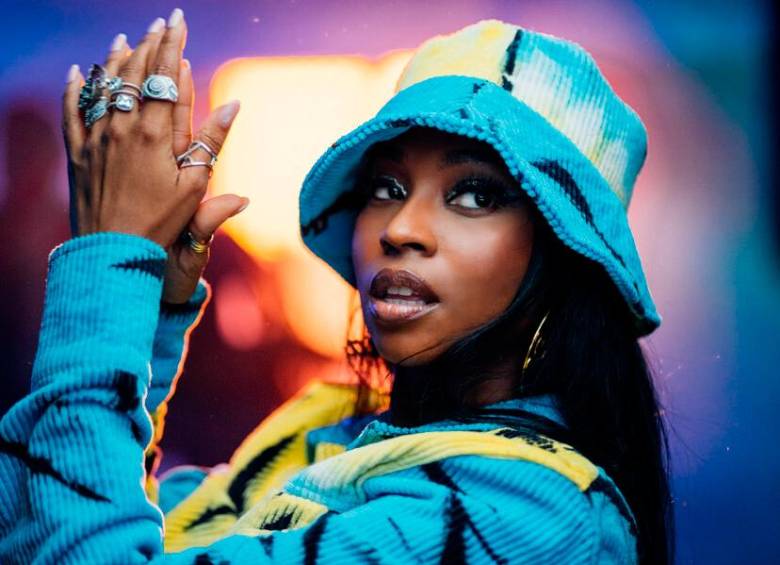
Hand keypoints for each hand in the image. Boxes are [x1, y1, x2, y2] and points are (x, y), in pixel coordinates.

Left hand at [62, 9, 248, 301]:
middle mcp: (124, 128)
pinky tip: (79, 71)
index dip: (173, 46)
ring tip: (127, 37)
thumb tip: (234, 106)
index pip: (165, 77)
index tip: (179, 22)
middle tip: (161, 22)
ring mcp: (97, 138)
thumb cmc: (160, 223)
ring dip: (117, 57)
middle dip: (150, 43)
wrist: (111, 250)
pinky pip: (72, 110)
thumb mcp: (194, 186)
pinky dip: (75, 87)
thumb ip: (212, 142)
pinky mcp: (77, 152)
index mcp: (156, 135)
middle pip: (135, 73)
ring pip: (104, 84)